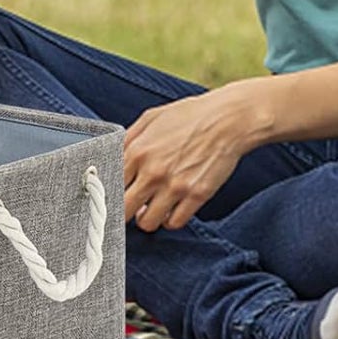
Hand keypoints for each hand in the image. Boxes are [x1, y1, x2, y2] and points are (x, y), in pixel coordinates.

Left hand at [122, 86, 257, 230]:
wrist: (228, 120)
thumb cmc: (190, 116)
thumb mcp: (151, 118)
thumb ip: (129, 139)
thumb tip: (112, 157)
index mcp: (137, 150)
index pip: (109, 185)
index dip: (110, 192)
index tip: (115, 194)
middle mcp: (153, 171)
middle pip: (123, 210)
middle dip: (124, 211)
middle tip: (131, 206)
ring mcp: (175, 186)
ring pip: (147, 222)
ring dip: (147, 217)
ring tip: (152, 207)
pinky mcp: (196, 196)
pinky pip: (174, 223)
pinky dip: (170, 219)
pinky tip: (172, 208)